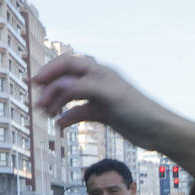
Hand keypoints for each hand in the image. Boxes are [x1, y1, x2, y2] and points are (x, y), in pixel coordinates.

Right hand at [32, 54, 168, 148]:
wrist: (158, 131)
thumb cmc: (139, 109)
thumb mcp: (109, 95)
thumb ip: (82, 88)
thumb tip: (58, 87)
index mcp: (100, 72)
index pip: (68, 63)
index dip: (50, 70)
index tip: (36, 82)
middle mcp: (98, 82)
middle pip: (65, 80)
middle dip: (50, 90)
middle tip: (38, 105)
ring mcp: (99, 98)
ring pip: (70, 97)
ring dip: (56, 103)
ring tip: (45, 114)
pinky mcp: (102, 114)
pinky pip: (78, 112)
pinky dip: (68, 117)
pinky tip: (60, 125)